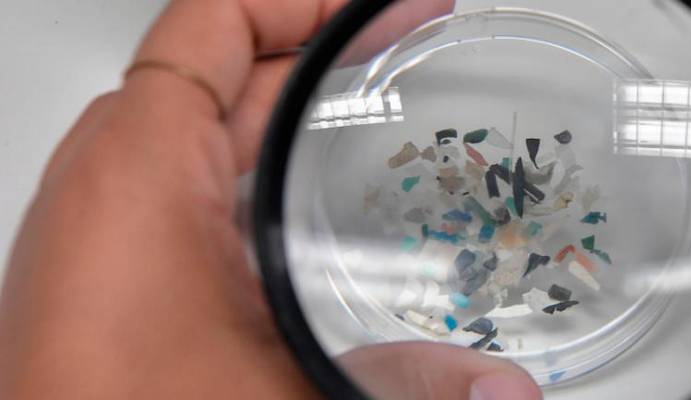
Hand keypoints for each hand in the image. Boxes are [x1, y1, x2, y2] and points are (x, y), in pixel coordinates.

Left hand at [0, 1, 539, 398]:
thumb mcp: (284, 396)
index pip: (216, 24)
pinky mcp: (103, 275)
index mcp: (137, 176)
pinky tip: (299, 200)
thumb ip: (402, 383)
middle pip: (216, 68)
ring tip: (360, 101)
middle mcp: (103, 188)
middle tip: (404, 46)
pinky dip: (244, 162)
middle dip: (318, 50)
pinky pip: (176, 181)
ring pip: (193, 126)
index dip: (308, 2)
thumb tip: (501, 388)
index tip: (389, 9)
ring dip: (277, 104)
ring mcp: (97, 231)